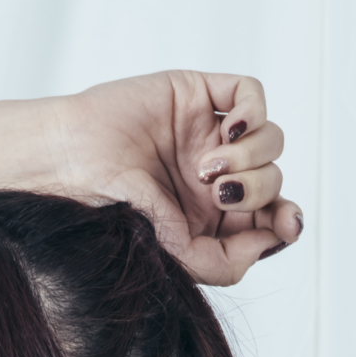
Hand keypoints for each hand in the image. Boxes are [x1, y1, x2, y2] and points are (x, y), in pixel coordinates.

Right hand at [45, 71, 301, 284]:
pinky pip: (251, 94)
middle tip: (222, 194)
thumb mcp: (170, 253)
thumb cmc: (108, 209)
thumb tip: (270, 242)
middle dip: (260, 190)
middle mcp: (215, 177)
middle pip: (273, 180)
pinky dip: (254, 113)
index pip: (268, 218)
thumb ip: (223, 262)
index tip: (285, 226)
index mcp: (210, 218)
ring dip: (250, 158)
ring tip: (206, 168)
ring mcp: (209, 134)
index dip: (285, 221)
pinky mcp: (199, 95)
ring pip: (269, 140)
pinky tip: (232, 131)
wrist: (70, 163)